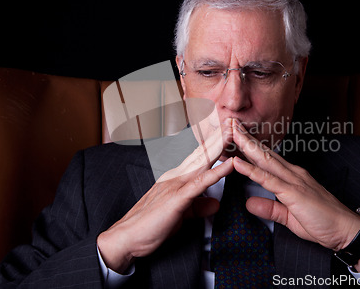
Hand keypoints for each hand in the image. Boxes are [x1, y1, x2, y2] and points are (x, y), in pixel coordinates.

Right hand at [97, 119, 233, 272]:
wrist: (126, 238)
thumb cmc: (149, 226)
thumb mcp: (181, 215)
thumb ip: (198, 207)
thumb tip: (215, 203)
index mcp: (177, 179)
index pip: (199, 159)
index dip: (213, 145)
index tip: (226, 133)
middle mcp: (177, 177)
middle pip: (202, 154)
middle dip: (218, 138)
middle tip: (233, 122)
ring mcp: (176, 185)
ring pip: (203, 162)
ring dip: (219, 146)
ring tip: (233, 132)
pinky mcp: (177, 198)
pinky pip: (201, 183)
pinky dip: (217, 173)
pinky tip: (230, 165)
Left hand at [231, 119, 359, 270]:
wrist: (346, 230)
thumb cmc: (322, 222)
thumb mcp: (289, 215)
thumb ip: (270, 208)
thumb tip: (249, 203)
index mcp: (292, 177)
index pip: (268, 159)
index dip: (251, 148)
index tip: (237, 137)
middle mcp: (292, 174)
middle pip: (264, 153)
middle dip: (246, 138)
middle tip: (231, 124)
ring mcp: (293, 181)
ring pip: (265, 160)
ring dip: (246, 146)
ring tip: (231, 133)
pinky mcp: (293, 193)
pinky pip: (268, 180)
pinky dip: (251, 170)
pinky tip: (238, 162)